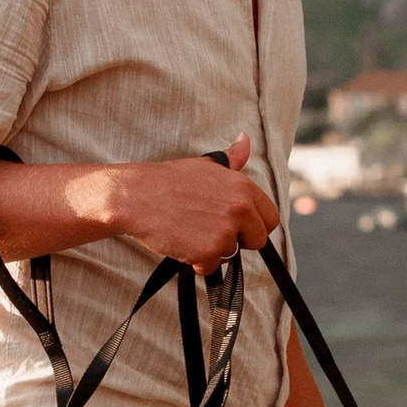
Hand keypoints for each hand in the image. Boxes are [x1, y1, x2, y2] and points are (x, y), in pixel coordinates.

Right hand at [106, 134, 278, 272]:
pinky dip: (196, 262)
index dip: (253, 225)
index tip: (236, 225)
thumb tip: (245, 139)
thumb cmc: (168, 181)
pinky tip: (181, 243)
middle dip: (236, 241)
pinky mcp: (208, 251)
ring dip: (211, 250)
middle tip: (209, 230)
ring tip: (189, 231)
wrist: (135, 196)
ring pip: (230, 254)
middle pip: (257, 240)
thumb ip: (232, 159)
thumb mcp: (205, 165)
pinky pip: (210, 267)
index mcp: (243, 187)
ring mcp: (225, 231)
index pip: (270, 218)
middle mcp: (240, 208)